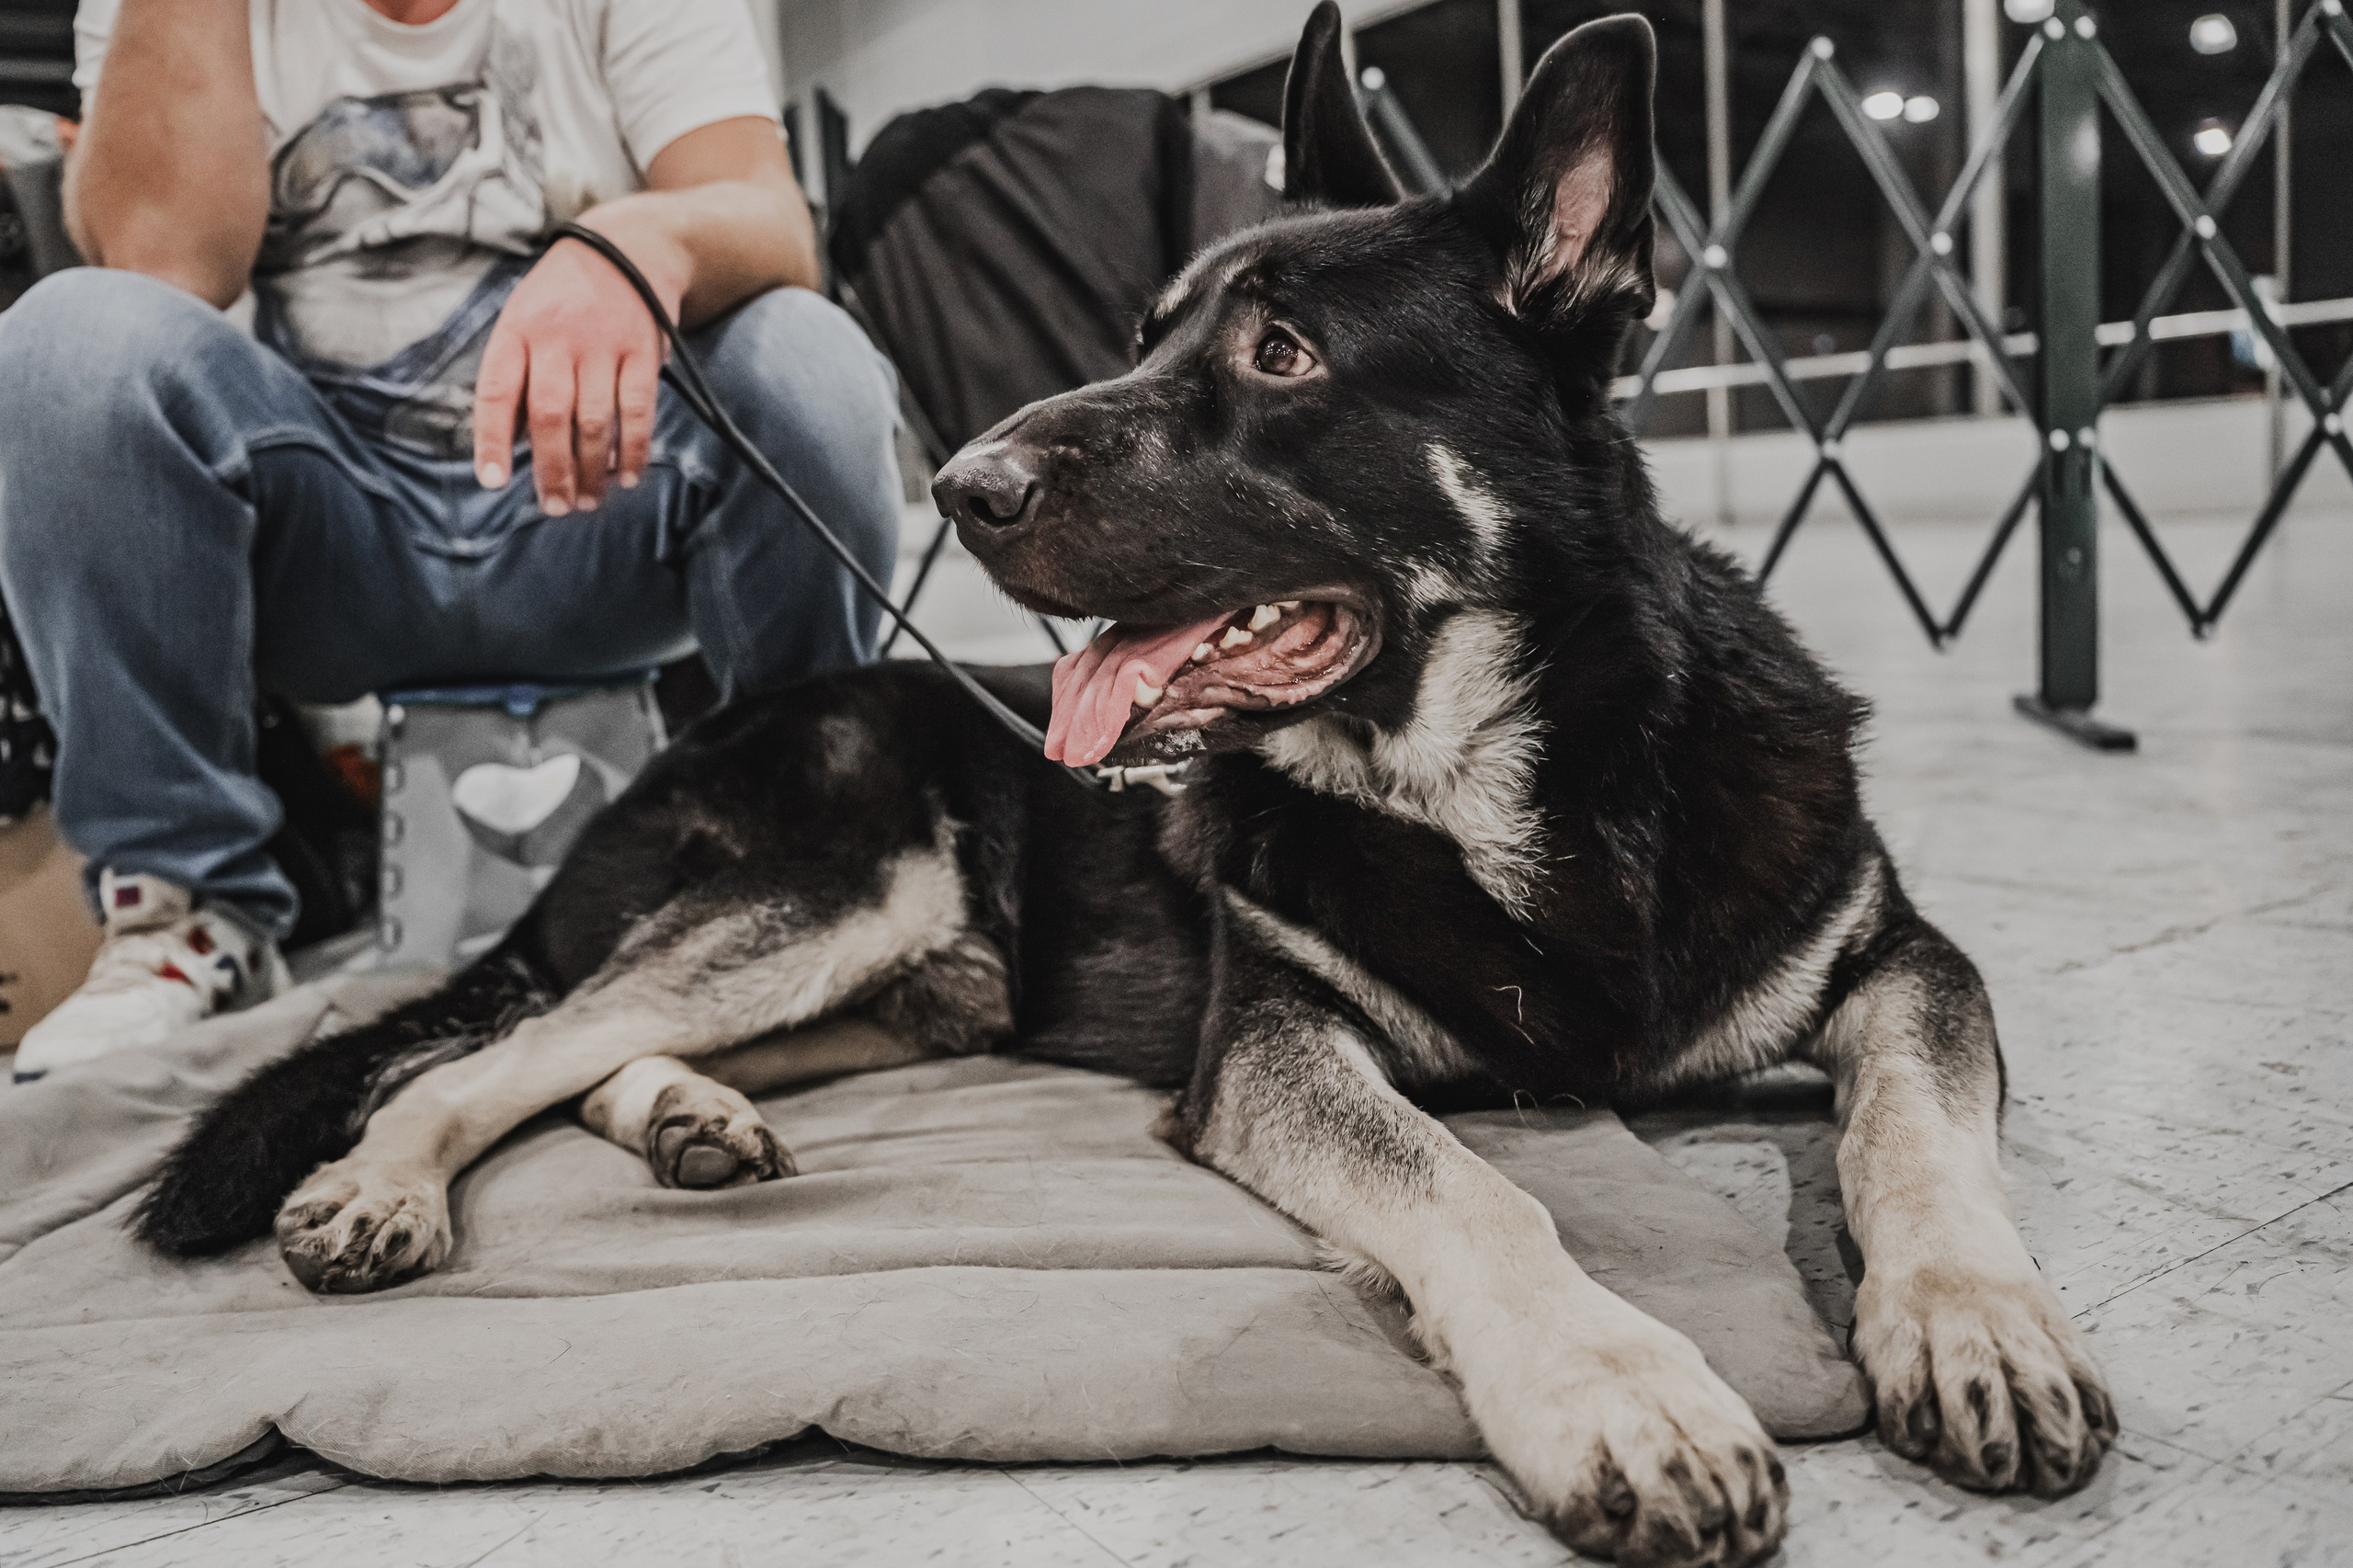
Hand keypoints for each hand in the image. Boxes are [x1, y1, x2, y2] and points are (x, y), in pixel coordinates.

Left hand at [471, 213, 689, 514]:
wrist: (626, 250)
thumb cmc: (562, 299)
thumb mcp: (523, 318)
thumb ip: (518, 374)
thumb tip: (518, 443)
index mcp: (517, 330)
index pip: (498, 392)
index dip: (493, 440)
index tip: (494, 481)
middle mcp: (557, 337)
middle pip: (551, 416)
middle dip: (553, 470)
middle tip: (556, 506)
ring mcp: (603, 344)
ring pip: (595, 420)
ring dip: (592, 469)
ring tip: (589, 500)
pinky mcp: (643, 351)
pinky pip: (638, 410)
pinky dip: (633, 449)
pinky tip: (626, 475)